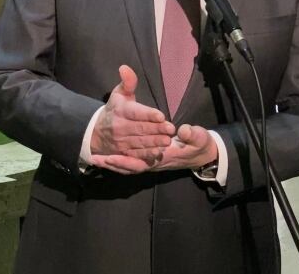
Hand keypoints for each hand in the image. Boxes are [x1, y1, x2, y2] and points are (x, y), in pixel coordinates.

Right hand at [89, 65, 175, 173]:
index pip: (135, 112)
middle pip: (140, 128)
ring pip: (140, 142)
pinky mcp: (123, 153)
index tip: (161, 115)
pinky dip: (147, 154)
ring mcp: (121, 141)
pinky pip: (136, 154)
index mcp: (121, 111)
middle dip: (156, 129)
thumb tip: (125, 67)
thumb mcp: (119, 94)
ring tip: (168, 141)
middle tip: (171, 129)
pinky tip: (158, 152)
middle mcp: (120, 127)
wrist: (96, 132)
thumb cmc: (115, 109)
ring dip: (154, 142)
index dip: (148, 114)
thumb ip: (127, 82)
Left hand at [92, 124, 217, 174]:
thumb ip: (192, 134)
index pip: (144, 160)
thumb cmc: (200, 144)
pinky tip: (109, 158)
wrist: (203, 154)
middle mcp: (157, 162)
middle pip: (132, 167)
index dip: (128, 159)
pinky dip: (121, 163)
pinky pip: (134, 165)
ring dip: (114, 165)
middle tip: (96, 159)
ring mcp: (154, 163)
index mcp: (166, 155)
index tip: (112, 156)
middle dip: (114, 163)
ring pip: (131, 167)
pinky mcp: (152, 161)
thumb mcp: (200, 137)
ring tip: (96, 160)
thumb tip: (182, 131)